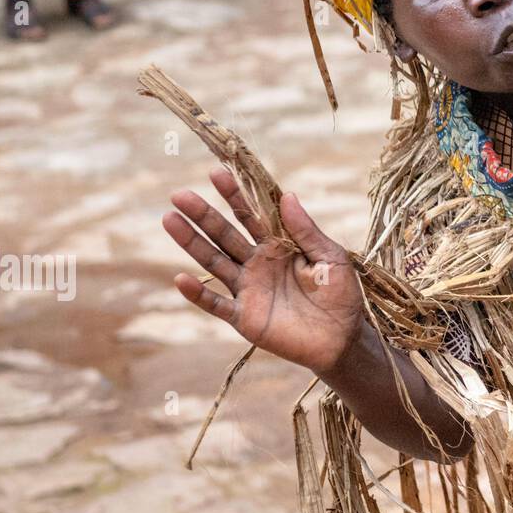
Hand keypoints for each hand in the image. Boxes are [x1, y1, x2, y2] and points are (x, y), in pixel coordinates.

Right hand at [163, 168, 364, 378]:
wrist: (343, 339)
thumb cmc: (341, 295)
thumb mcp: (330, 257)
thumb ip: (306, 230)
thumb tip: (287, 194)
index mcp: (279, 245)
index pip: (252, 215)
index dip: (234, 195)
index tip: (216, 172)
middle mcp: (258, 263)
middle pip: (225, 234)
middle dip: (203, 214)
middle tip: (179, 194)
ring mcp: (248, 289)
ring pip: (214, 262)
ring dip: (192, 242)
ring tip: (169, 220)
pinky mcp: (244, 317)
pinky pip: (216, 304)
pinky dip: (199, 293)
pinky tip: (180, 278)